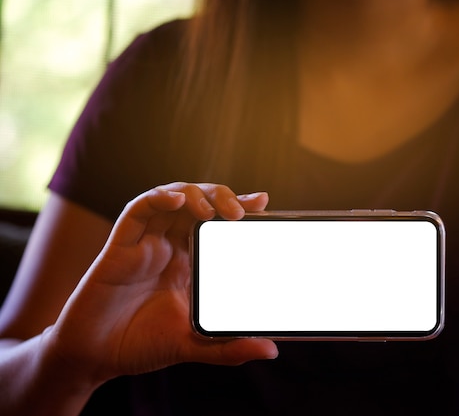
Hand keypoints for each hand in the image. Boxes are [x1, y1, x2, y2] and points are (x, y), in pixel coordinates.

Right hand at [42, 183, 276, 386]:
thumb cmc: (141, 345)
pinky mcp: (120, 246)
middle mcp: (170, 246)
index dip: (239, 208)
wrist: (95, 357)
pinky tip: (176, 199)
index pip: (218, 224)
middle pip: (198, 204)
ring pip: (171, 198)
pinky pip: (137, 211)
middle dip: (221, 197)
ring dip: (195, 194)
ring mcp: (145, 243)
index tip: (263, 203)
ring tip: (215, 210)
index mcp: (190, 262)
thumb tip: (270, 351)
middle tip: (241, 211)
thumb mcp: (192, 345)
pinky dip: (157, 198)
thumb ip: (228, 348)